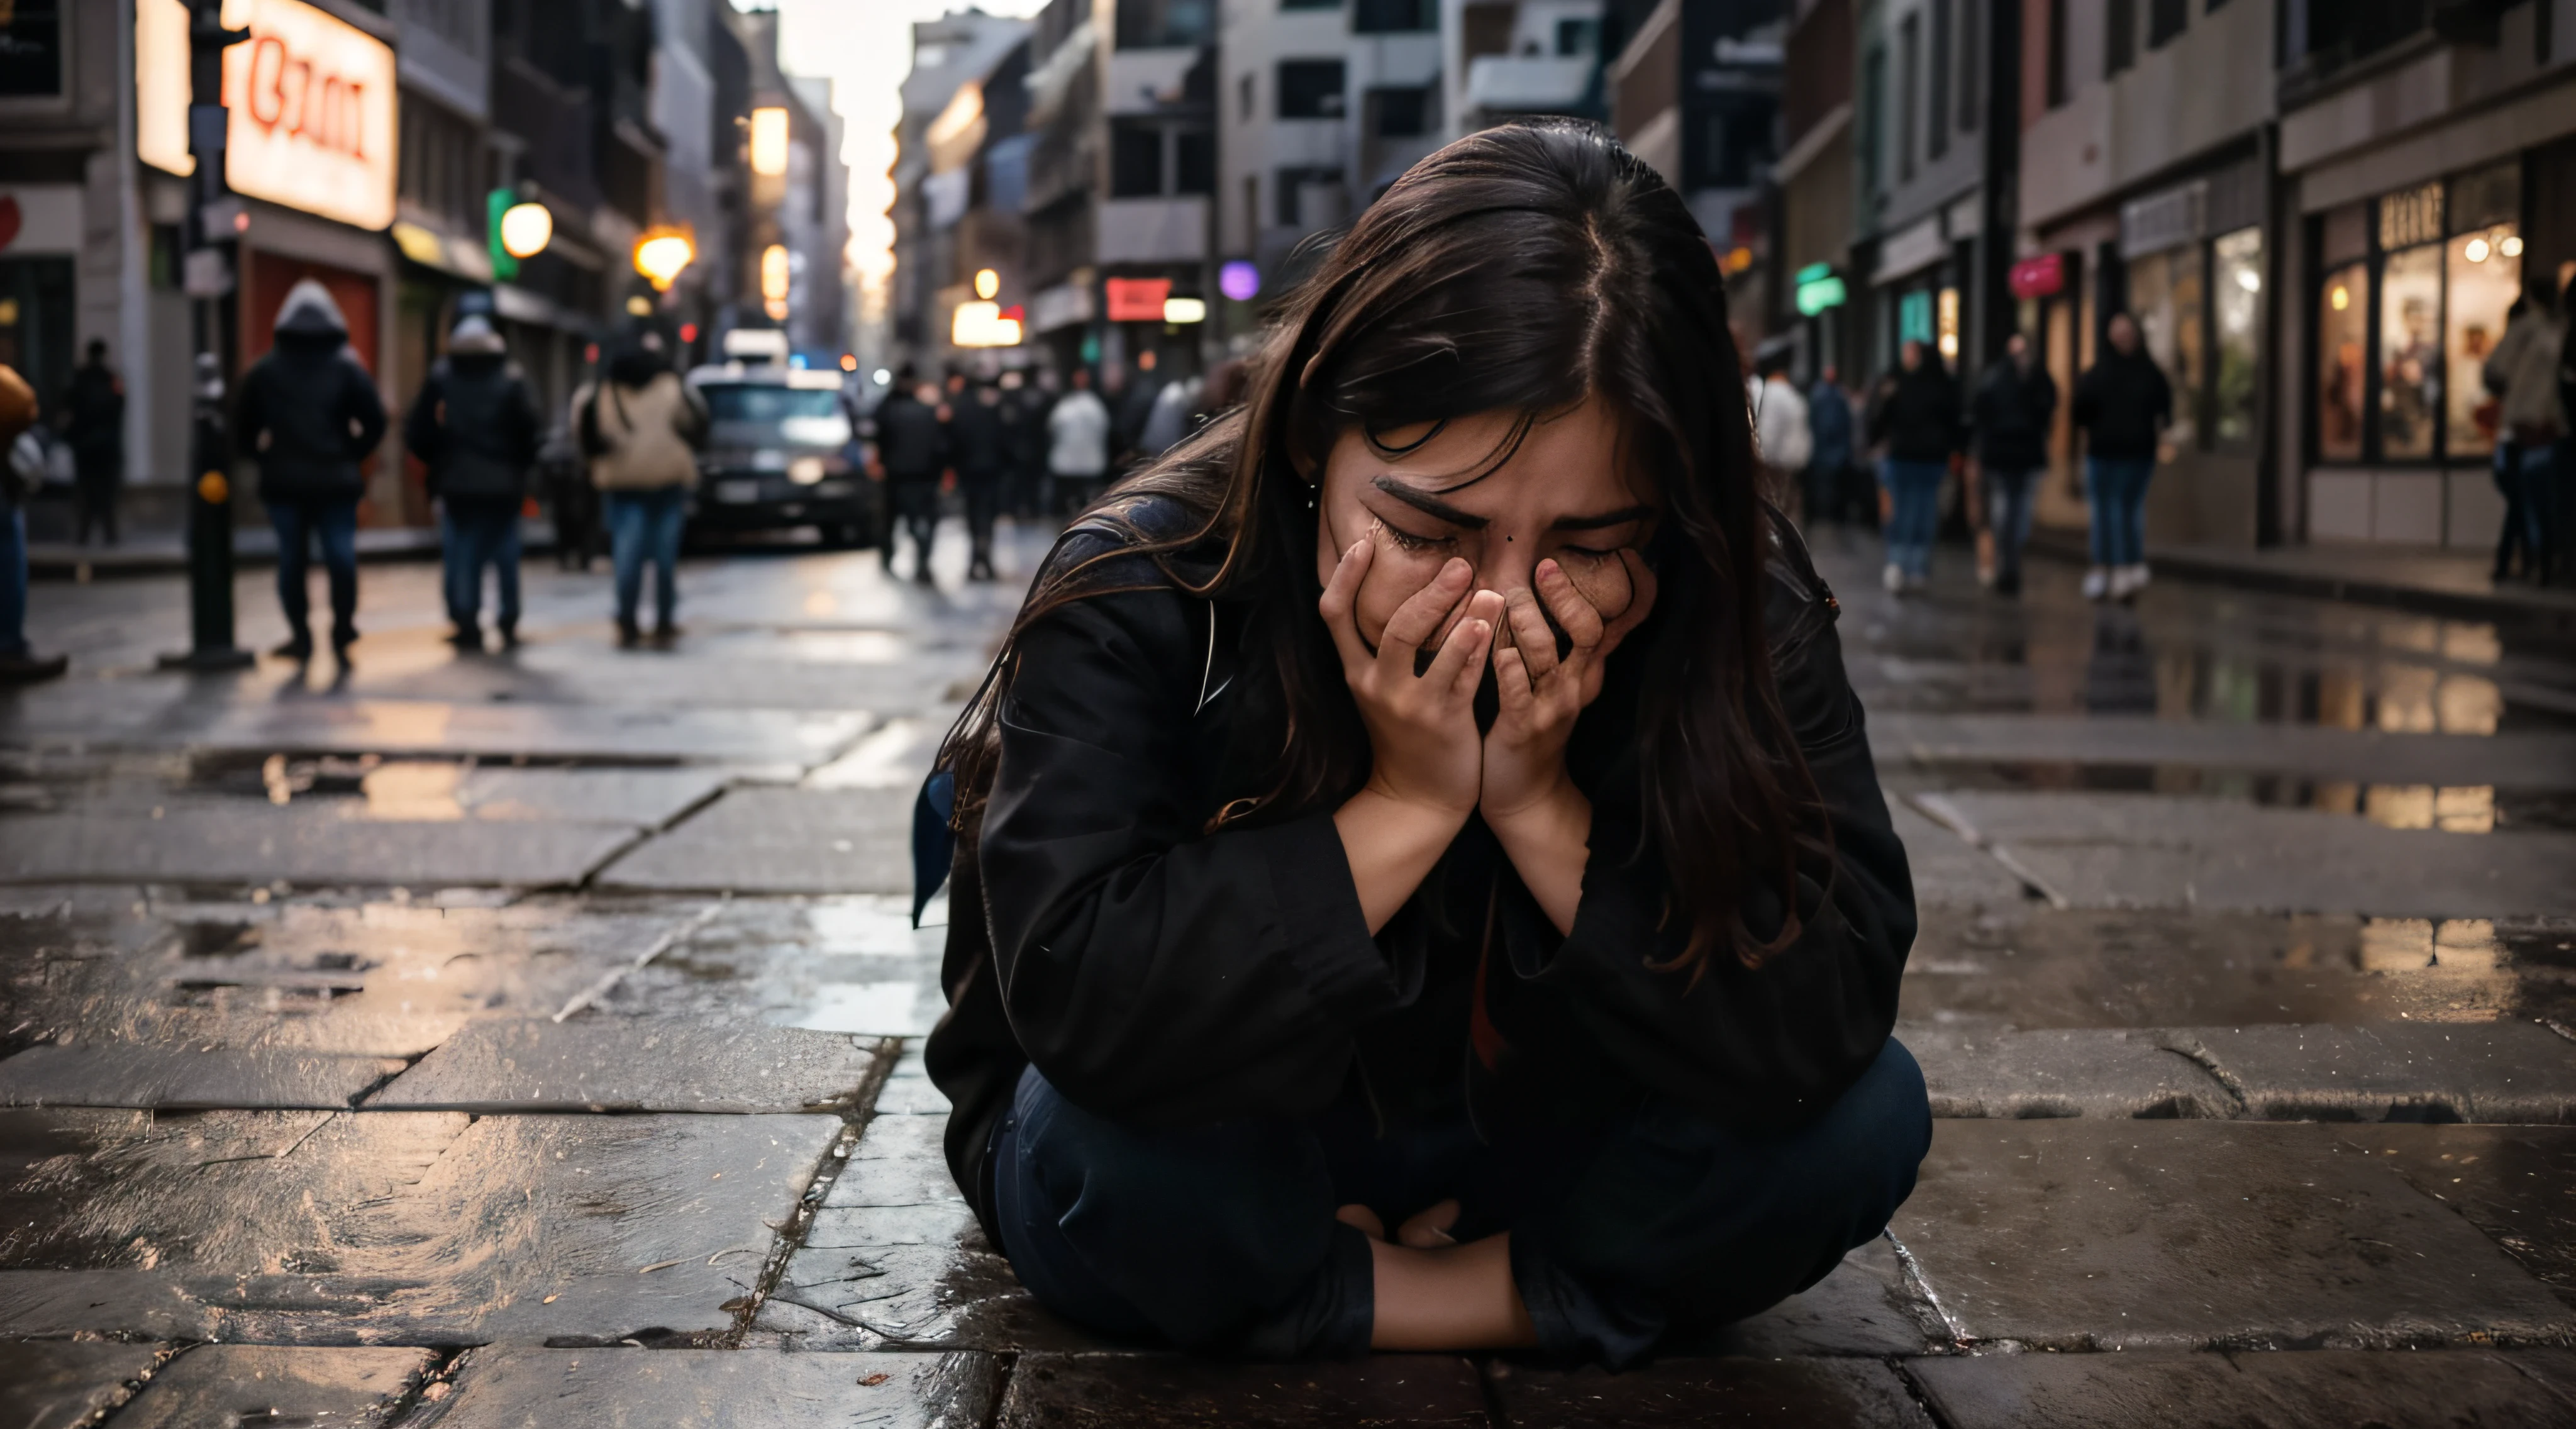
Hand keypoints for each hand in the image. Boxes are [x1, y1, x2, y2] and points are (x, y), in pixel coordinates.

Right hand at [1320, 541, 1497, 817]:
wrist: (1418, 797)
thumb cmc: (1407, 734)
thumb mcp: (1386, 689)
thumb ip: (1391, 647)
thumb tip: (1415, 590)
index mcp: (1356, 672)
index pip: (1334, 614)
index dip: (1346, 575)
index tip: (1364, 539)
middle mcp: (1376, 685)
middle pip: (1392, 624)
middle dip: (1428, 591)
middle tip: (1459, 564)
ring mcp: (1408, 704)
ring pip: (1427, 647)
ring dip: (1459, 612)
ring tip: (1487, 588)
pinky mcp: (1441, 720)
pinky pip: (1461, 675)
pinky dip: (1476, 647)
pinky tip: (1492, 625)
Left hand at [1481, 552, 1654, 823]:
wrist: (1523, 793)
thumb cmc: (1527, 727)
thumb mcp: (1549, 685)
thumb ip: (1549, 646)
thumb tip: (1537, 598)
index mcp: (1579, 672)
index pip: (1596, 623)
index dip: (1581, 592)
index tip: (1553, 561)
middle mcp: (1572, 686)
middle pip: (1585, 632)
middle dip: (1564, 598)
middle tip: (1539, 569)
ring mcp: (1550, 709)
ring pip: (1548, 658)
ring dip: (1528, 625)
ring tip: (1507, 598)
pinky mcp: (1523, 730)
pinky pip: (1519, 695)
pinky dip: (1509, 671)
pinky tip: (1496, 651)